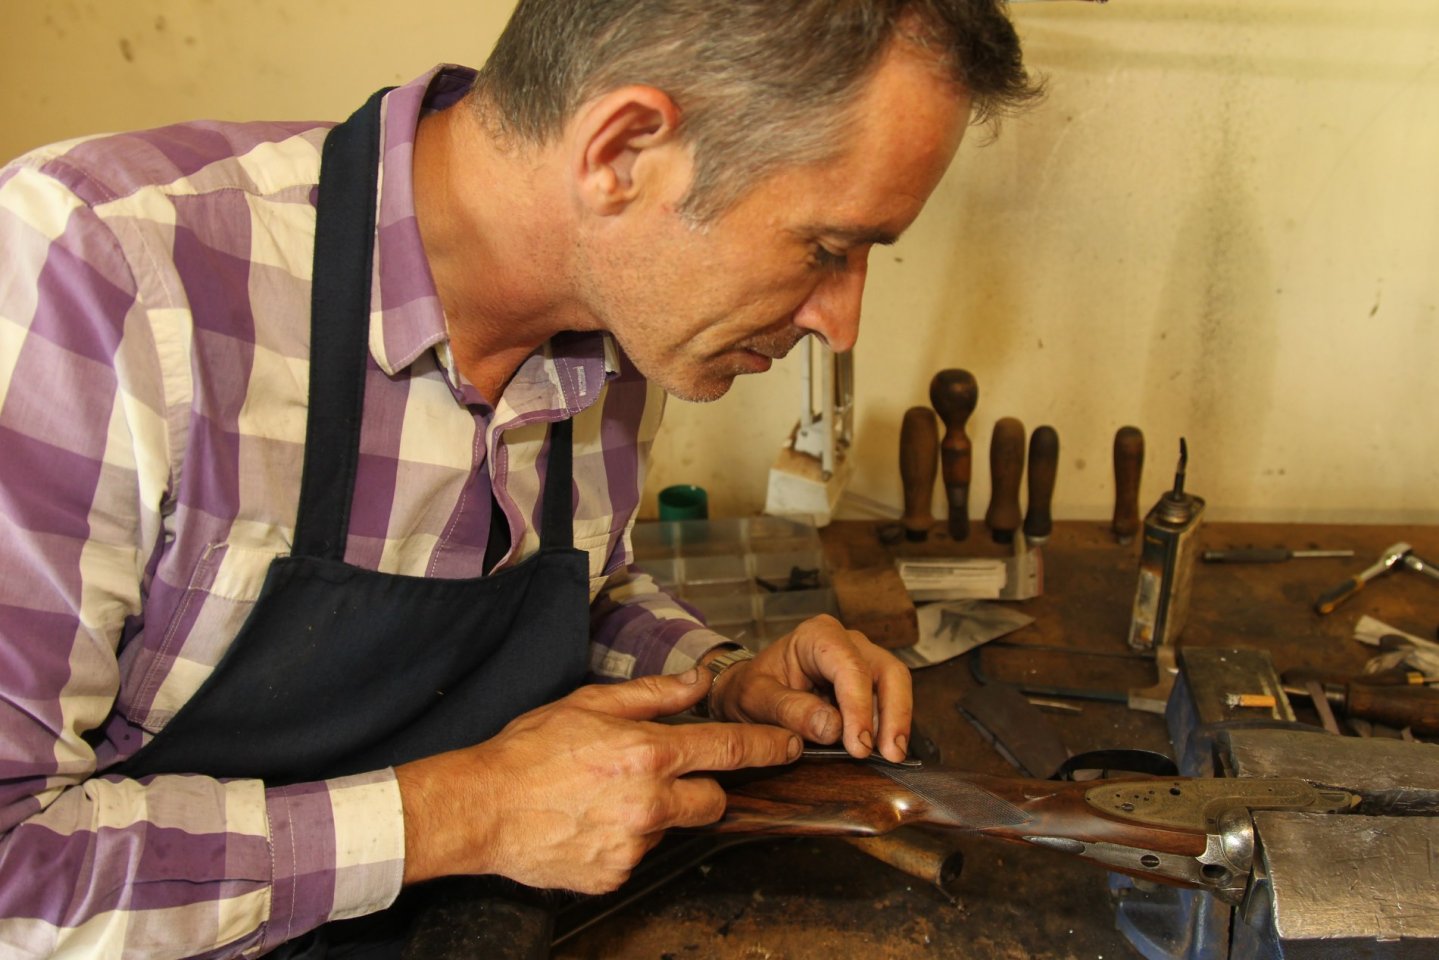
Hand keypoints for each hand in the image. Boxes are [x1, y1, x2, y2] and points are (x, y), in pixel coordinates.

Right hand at [393, 669, 799, 893]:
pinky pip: (638, 855)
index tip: (789, 746)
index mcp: (648, 753)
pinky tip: (591, 823)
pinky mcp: (615, 874)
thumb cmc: (528, 751)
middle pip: (713, 801)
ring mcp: (633, 844)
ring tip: (607, 798)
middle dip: (703, 788)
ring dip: (657, 814)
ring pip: (672, 828)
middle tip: (664, 775)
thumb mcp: (590, 703)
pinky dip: (624, 840)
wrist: (481, 808)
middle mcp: (649, 802)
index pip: (728, 750)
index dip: (766, 747)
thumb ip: (654, 694)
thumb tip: (698, 680)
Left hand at [707, 614, 911, 762]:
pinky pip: (889, 699)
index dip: (859, 706)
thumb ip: (789, 710)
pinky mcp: (868, 682)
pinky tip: (884, 750)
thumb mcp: (755, 699)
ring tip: (891, 756)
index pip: (850, 667)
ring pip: (895, 684)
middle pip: (887, 670)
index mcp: (817, 636)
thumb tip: (832, 728)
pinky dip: (889, 725)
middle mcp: (847, 642)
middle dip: (894, 712)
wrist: (749, 690)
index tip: (859, 745)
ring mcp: (862, 659)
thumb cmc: (751, 689)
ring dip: (896, 721)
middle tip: (890, 754)